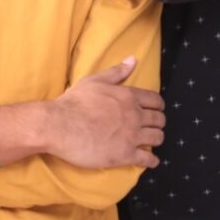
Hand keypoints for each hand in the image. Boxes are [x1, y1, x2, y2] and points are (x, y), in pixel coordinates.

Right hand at [44, 57, 164, 168]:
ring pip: (157, 138)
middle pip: (159, 120)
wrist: (60, 126)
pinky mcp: (125, 155)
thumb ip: (116, 72)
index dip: (158, 106)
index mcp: (128, 96)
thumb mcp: (95, 80)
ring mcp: (131, 136)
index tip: (157, 110)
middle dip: (159, 122)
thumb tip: (133, 59)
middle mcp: (134, 115)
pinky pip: (147, 159)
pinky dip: (152, 160)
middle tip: (154, 126)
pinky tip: (152, 160)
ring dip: (157, 139)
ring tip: (152, 141)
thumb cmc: (75, 102)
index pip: (155, 100)